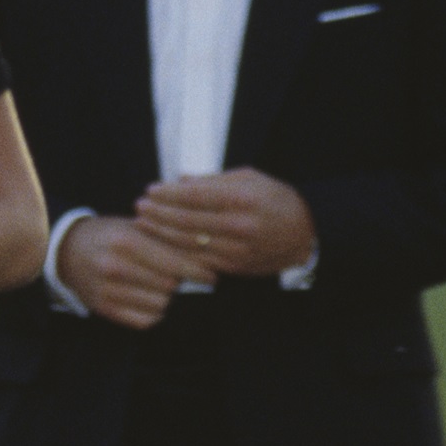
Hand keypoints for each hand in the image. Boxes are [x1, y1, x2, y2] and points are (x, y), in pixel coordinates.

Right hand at [57, 215, 214, 328]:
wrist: (66, 250)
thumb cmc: (109, 235)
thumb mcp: (133, 226)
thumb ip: (165, 238)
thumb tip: (206, 252)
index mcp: (126, 241)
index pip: (175, 262)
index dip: (198, 271)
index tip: (212, 275)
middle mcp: (115, 266)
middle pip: (170, 285)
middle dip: (179, 281)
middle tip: (178, 276)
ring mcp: (107, 289)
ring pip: (160, 304)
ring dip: (166, 297)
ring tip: (158, 285)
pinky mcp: (103, 309)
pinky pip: (145, 320)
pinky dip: (153, 312)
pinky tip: (147, 298)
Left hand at [135, 167, 315, 276]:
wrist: (306, 235)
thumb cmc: (276, 200)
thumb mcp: (250, 179)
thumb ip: (213, 180)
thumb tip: (179, 180)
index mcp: (243, 199)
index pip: (194, 196)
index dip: (168, 194)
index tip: (150, 190)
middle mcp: (240, 225)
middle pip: (187, 220)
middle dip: (158, 213)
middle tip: (139, 206)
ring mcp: (237, 249)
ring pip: (189, 242)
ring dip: (161, 232)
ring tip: (144, 222)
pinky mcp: (235, 266)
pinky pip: (199, 259)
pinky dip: (177, 250)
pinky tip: (162, 242)